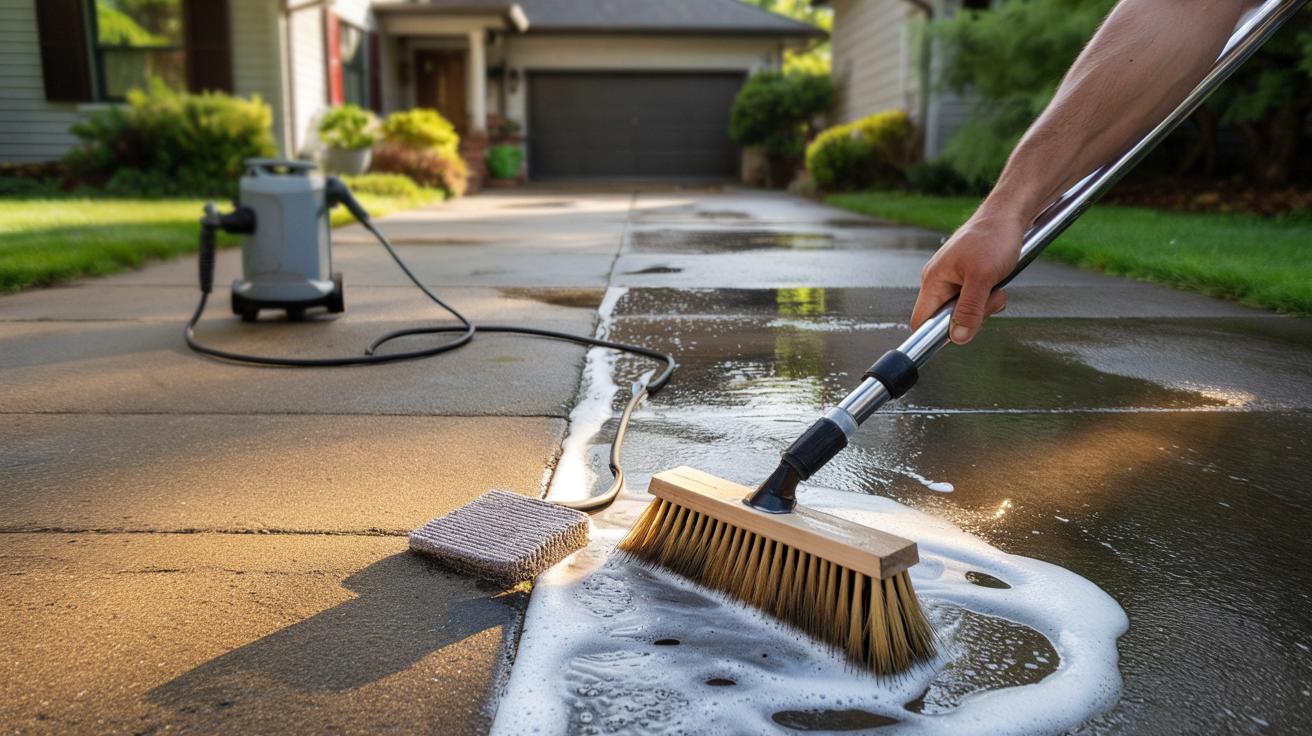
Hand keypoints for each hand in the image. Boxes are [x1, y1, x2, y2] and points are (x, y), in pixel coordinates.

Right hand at [910, 209, 1023, 344]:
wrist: (1009, 213)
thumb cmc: (993, 236)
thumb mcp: (982, 278)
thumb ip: (969, 310)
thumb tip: (958, 337)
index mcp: (933, 280)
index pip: (921, 321)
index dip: (937, 334)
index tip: (961, 333)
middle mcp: (939, 281)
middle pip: (947, 319)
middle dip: (972, 316)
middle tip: (989, 299)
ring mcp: (953, 278)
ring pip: (964, 310)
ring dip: (984, 305)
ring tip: (995, 287)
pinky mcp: (967, 276)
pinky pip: (974, 299)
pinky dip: (988, 296)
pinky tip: (997, 282)